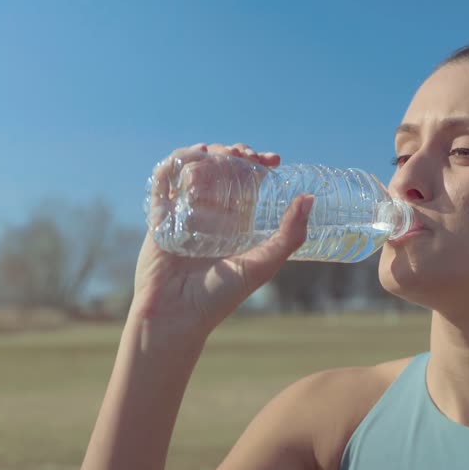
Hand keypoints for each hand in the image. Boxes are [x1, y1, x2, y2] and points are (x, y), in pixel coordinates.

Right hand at [130, 142, 312, 336]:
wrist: (175, 315)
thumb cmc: (220, 297)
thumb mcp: (262, 265)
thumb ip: (288, 236)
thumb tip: (309, 199)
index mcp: (237, 223)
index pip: (249, 183)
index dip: (259, 165)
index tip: (272, 160)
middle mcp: (211, 214)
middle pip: (222, 169)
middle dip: (234, 154)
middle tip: (243, 155)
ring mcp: (184, 213)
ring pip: (194, 169)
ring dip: (206, 154)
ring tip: (218, 154)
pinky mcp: (160, 216)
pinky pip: (163, 183)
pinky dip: (173, 165)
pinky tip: (188, 158)